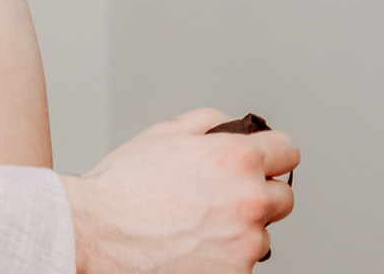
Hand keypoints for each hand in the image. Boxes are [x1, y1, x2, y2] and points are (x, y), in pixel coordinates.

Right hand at [64, 108, 297, 272]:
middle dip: (258, 193)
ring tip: (197, 227)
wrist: (96, 233)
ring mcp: (244, 243)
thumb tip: (221, 125)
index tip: (264, 160)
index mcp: (236, 159)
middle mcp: (249, 200)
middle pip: (282, 196)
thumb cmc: (123, 186)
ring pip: (260, 235)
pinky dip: (223, 258)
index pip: (286, 151)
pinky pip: (241, 264)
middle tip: (223, 196)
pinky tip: (191, 248)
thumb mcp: (161, 135)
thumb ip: (203, 123)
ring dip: (240, 230)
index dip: (271, 152)